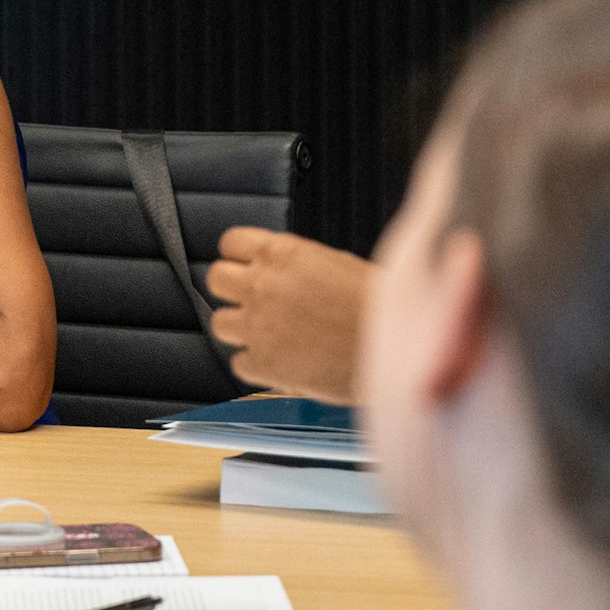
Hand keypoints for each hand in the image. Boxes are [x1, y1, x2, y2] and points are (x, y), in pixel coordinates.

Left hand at [206, 228, 373, 403]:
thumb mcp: (334, 263)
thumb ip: (295, 264)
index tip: (248, 267)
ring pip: (219, 323)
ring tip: (270, 336)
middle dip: (233, 290)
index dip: (239, 257)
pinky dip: (257, 365)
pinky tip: (283, 362)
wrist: (394, 348)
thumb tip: (277, 269)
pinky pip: (239, 363)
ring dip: (240, 329)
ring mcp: (257, 325)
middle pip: (215, 279)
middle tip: (255, 302)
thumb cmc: (376, 306)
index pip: (230, 243)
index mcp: (281, 253)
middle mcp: (261, 285)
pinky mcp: (261, 363)